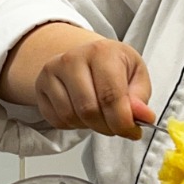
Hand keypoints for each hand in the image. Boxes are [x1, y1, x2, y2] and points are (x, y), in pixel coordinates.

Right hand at [35, 36, 154, 138]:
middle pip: (88, 110)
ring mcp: (52, 71)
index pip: (111, 97)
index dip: (123, 122)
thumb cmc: (113, 66)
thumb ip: (140, 98)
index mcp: (102, 52)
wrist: (86, 56)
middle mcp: (73, 58)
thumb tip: (143, 117)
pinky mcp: (40, 86)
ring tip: (100, 115)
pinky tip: (82, 113)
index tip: (132, 132)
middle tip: (117, 126)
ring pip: (70, 117)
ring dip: (89, 126)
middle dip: (107, 127)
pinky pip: (57, 120)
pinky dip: (73, 125)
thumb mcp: (136, 75)